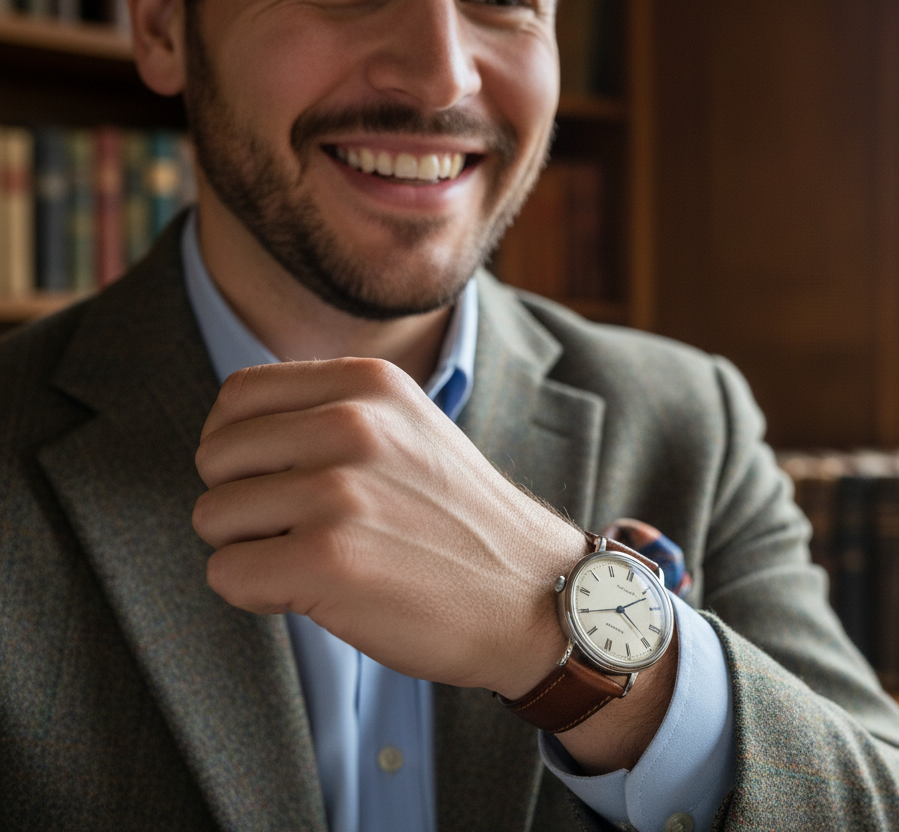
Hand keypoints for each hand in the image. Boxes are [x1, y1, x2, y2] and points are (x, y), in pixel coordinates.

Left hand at [191, 358, 585, 697]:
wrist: (534, 596)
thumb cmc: (461, 525)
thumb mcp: (408, 432)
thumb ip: (329, 415)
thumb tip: (227, 434)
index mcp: (369, 384)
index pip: (237, 397)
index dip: (242, 450)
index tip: (281, 486)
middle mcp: (352, 424)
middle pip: (215, 456)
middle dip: (241, 502)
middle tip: (299, 532)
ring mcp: (339, 491)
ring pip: (212, 518)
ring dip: (250, 552)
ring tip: (317, 562)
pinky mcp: (327, 559)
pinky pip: (226, 575)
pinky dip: (258, 596)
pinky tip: (318, 595)